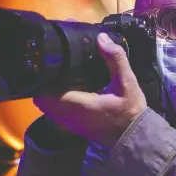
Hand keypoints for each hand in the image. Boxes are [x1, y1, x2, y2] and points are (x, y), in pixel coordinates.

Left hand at [33, 33, 146, 147]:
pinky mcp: (74, 126)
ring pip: (46, 106)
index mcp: (78, 104)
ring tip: (59, 75)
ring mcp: (69, 123)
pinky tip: (69, 88)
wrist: (135, 137)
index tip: (49, 62)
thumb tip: (101, 38)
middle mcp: (69, 116)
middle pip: (41, 98)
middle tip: (53, 66)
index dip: (42, 77)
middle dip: (43, 82)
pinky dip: (56, 100)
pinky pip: (55, 112)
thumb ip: (115, 59)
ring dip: (49, 92)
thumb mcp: (128, 82)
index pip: (45, 92)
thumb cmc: (131, 111)